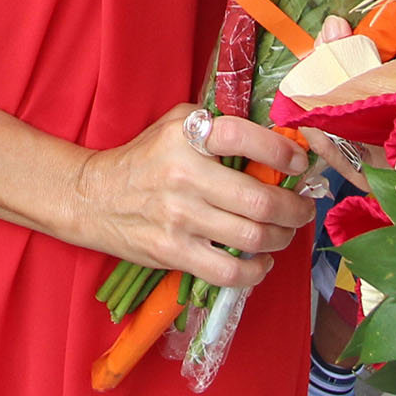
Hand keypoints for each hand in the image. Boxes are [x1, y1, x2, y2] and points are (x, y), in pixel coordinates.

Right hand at [72, 103, 315, 290]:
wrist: (93, 196)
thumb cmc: (144, 157)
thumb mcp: (176, 124)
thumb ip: (219, 125)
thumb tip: (276, 139)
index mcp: (187, 137)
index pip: (244, 139)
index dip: (282, 152)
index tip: (299, 162)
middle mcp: (184, 176)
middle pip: (260, 200)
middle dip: (294, 208)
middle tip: (302, 207)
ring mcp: (179, 218)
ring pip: (251, 237)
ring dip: (282, 238)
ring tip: (285, 232)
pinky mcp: (173, 252)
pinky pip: (228, 271)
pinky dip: (256, 271)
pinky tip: (260, 261)